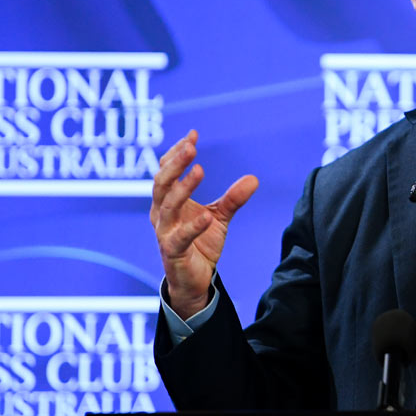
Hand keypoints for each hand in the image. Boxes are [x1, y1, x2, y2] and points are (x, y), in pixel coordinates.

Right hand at [150, 130, 257, 318]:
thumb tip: (254, 178)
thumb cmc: (200, 244)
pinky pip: (180, 237)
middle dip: (175, 163)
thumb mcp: (219, 218)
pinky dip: (192, 226)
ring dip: (182, 187)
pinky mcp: (173, 252)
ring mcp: (164, 233)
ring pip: (167, 206)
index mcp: (168, 202)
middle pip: (162, 183)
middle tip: (191, 146)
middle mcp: (161, 214)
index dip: (176, 153)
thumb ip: (233, 199)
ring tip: (199, 170)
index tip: (193, 135)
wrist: (194, 280)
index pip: (165, 171)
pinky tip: (206, 216)